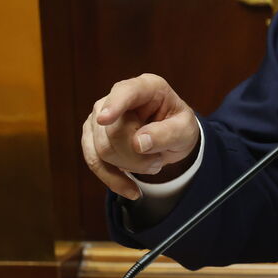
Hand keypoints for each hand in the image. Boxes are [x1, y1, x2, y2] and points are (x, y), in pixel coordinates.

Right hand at [80, 73, 199, 200]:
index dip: (115, 105)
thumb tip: (139, 143)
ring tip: (152, 163)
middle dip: (137, 156)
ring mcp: (99, 115)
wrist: (170, 140)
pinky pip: (94, 163)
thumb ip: (167, 134)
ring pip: (102, 150)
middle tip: (159, 161)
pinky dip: (113, 180)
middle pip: (113, 132)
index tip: (104, 119)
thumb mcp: (185, 131)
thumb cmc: (179, 128)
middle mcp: (117, 96)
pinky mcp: (91, 136)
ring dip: (130, 166)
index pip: (126, 91)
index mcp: (146, 87)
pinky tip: (132, 190)